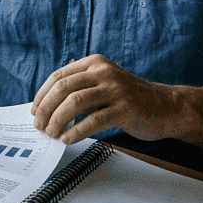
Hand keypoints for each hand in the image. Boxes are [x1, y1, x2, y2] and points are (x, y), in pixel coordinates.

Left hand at [30, 54, 183, 143]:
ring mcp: (115, 90)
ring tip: (52, 133)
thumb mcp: (104, 84)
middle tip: (39, 126)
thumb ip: (81, 89)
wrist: (168, 107)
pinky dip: (76, 131)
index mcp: (95, 64)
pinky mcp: (125, 109)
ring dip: (58, 120)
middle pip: (63, 88)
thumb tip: (48, 108)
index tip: (34, 111)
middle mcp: (104, 72)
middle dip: (46, 109)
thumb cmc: (131, 99)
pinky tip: (68, 139)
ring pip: (75, 102)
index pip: (58, 76)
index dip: (42, 95)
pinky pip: (94, 120)